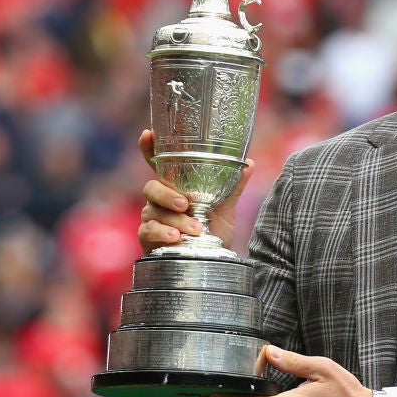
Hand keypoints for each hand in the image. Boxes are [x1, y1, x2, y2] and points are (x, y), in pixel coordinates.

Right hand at [136, 129, 254, 253]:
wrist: (210, 263)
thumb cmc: (212, 231)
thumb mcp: (225, 209)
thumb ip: (232, 187)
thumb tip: (249, 163)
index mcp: (175, 187)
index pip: (158, 165)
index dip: (149, 148)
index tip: (147, 133)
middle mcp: (159, 200)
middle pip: (152, 187)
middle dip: (167, 194)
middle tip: (186, 203)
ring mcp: (151, 218)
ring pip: (154, 211)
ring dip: (176, 220)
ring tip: (196, 228)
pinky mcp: (148, 238)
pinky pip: (148, 231)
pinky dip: (162, 233)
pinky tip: (175, 237)